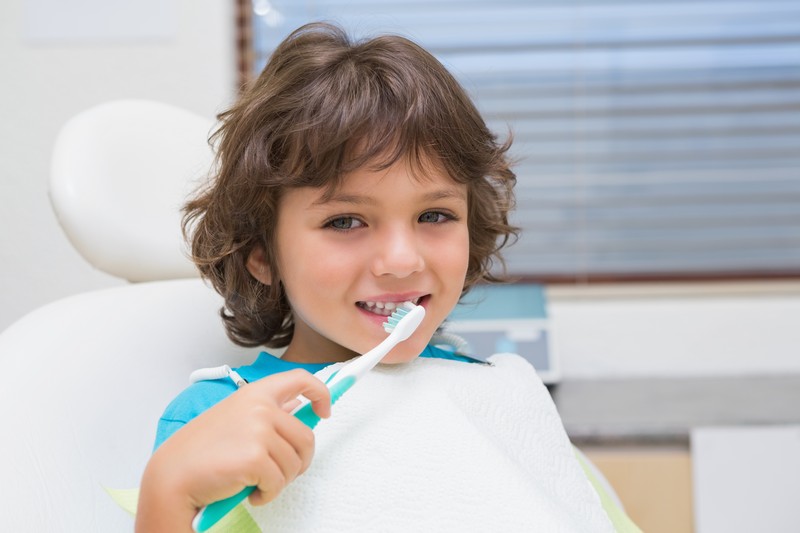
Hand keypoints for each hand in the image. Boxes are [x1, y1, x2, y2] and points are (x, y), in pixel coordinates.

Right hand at [135, 369, 330, 531]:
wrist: (173, 476)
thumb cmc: (201, 450)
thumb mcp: (235, 417)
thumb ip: (267, 411)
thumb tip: (299, 406)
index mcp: (255, 393)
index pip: (301, 379)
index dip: (320, 393)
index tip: (323, 411)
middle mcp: (260, 407)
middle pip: (307, 436)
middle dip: (299, 461)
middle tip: (280, 473)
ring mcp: (259, 431)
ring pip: (296, 463)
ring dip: (280, 480)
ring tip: (257, 481)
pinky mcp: (255, 457)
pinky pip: (280, 482)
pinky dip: (268, 494)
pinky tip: (250, 492)